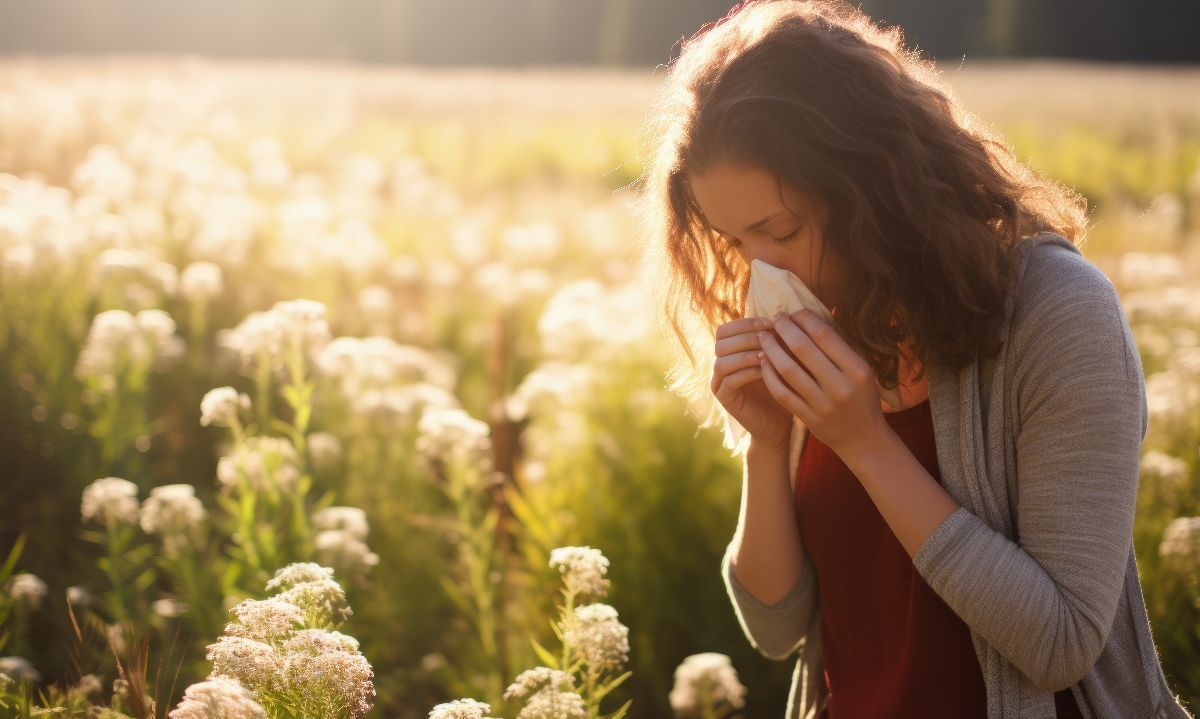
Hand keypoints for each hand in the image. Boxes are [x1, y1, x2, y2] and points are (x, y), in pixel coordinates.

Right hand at [711, 316, 791, 448]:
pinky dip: (748, 371)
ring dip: (747, 353)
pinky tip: (767, 370)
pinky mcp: (725, 399)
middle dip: (748, 336)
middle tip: (771, 338)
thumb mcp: (780, 360)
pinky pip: (730, 380)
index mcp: (729, 353)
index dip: (747, 323)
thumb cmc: (783, 388)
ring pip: (722, 360)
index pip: (726, 329)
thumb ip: (775, 341)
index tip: (773, 324)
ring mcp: (719, 383)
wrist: (778, 424)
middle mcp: (719, 365)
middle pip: (721, 341)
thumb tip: (784, 317)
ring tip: (769, 354)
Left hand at [757, 308, 888, 459]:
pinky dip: (769, 374)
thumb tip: (812, 317)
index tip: (793, 312)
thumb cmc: (861, 396)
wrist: (863, 439)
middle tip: (775, 318)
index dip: (804, 319)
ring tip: (764, 336)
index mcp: (857, 369)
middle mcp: (841, 386)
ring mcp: (823, 405)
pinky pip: (781, 392)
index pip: (824, 335)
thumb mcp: (861, 369)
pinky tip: (763, 361)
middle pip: (803, 348)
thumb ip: (841, 346)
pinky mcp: (808, 418)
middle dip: (784, 328)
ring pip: (788, 370)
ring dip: (771, 349)